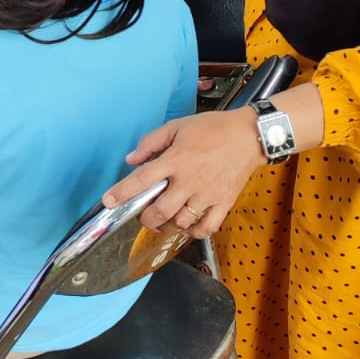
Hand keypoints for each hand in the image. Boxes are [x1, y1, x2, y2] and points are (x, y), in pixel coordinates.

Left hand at [103, 108, 263, 233]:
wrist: (250, 135)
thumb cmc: (214, 128)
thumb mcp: (177, 126)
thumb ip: (151, 142)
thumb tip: (131, 159)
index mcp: (176, 159)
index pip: (142, 179)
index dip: (122, 192)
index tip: (109, 200)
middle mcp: (190, 180)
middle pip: (159, 210)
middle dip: (145, 218)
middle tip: (144, 214)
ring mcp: (207, 194)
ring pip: (180, 222)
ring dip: (167, 225)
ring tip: (164, 219)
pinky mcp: (223, 203)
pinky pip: (206, 227)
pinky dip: (194, 232)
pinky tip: (188, 225)